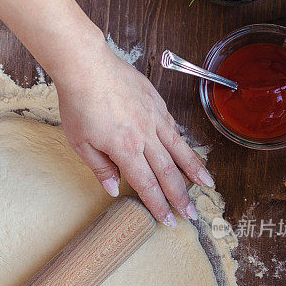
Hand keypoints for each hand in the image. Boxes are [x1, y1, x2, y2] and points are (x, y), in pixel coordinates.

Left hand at [55, 40, 213, 224]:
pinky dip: (183, 143)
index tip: (169, 220)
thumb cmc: (79, 103)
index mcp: (125, 148)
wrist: (86, 65)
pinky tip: (188, 151)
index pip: (147, 184)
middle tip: (192, 214)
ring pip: (179, 149)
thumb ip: (100, 167)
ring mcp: (153, 117)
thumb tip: (114, 188)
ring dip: (193, 170)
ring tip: (207, 185)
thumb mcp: (81, 142)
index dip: (159, 205)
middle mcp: (145, 135)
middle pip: (168, 172)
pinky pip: (173, 127)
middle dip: (181, 196)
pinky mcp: (156, 102)